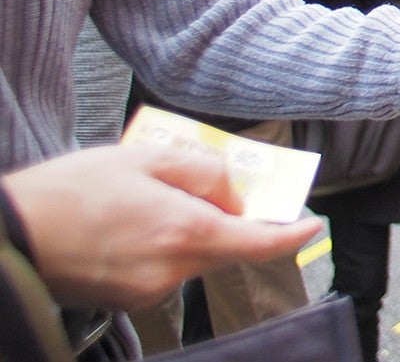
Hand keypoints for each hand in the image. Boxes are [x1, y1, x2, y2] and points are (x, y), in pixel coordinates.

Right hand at [2, 145, 319, 310]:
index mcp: (185, 232)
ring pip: (193, 258)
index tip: (311, 225)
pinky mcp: (127, 300)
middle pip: (226, 248)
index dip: (291, 234)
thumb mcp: (144, 158)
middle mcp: (173, 270)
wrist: (11, 235)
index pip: (259, 243)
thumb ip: (202, 171)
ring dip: (190, 230)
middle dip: (232, 221)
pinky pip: (164, 270)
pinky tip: (131, 223)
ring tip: (150, 199)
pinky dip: (163, 246)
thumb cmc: (71, 191)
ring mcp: (149, 291)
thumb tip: (235, 188)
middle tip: (219, 189)